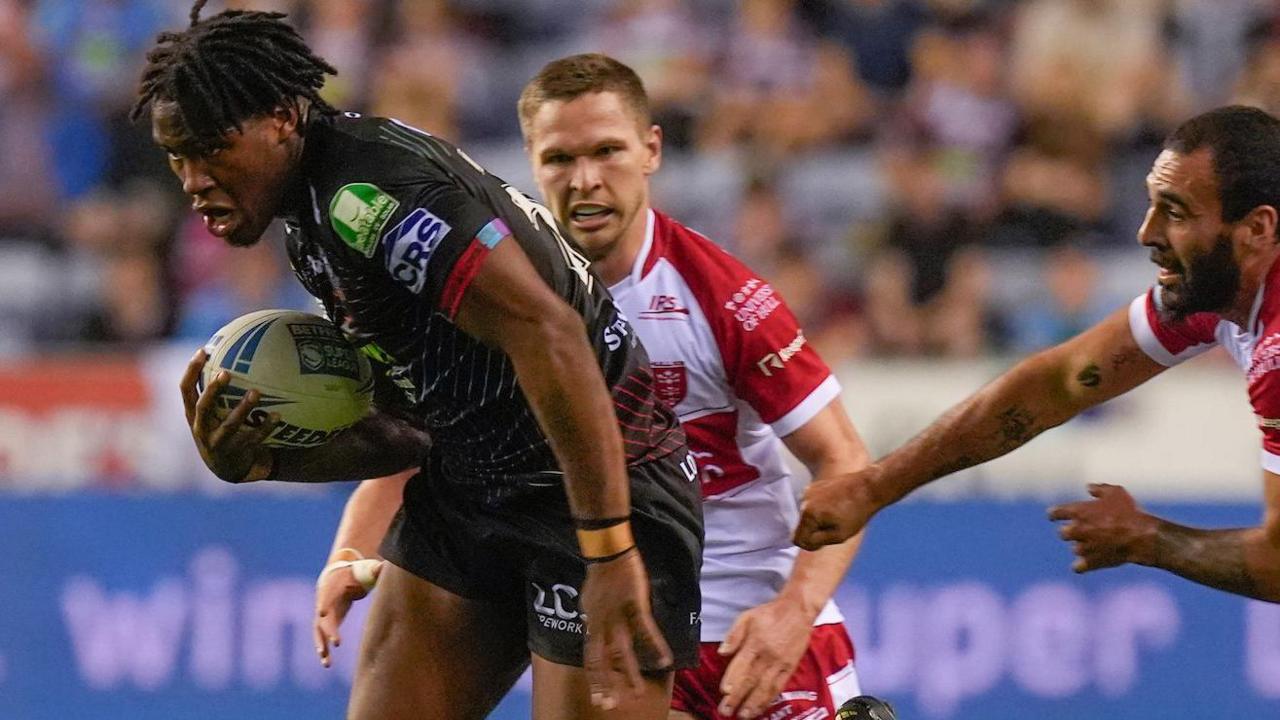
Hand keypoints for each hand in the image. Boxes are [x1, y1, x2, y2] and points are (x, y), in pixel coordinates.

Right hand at [179, 349, 277, 482]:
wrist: (228, 467)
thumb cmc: (221, 428)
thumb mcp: (214, 411)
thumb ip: (219, 389)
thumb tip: (236, 352)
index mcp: (192, 414)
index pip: (185, 389)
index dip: (191, 370)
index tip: (203, 350)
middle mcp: (200, 428)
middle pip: (203, 407)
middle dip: (213, 391)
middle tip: (225, 373)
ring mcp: (217, 443)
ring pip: (229, 425)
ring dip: (242, 408)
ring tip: (256, 392)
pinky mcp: (235, 452)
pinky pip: (253, 438)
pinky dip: (266, 427)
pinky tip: (278, 415)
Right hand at [313, 559, 383, 667]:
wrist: (335, 576)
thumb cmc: (352, 573)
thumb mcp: (361, 570)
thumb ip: (373, 570)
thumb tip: (386, 567)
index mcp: (330, 588)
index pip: (326, 596)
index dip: (324, 603)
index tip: (321, 612)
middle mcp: (323, 603)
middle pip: (323, 618)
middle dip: (328, 630)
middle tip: (336, 642)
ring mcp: (322, 615)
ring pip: (319, 633)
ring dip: (322, 646)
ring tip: (326, 662)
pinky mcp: (325, 624)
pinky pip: (322, 638)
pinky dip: (324, 650)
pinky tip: (327, 664)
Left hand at [581, 548, 672, 710]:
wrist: (608, 551)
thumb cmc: (601, 574)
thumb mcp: (590, 601)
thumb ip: (594, 620)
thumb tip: (594, 632)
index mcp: (592, 623)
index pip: (591, 657)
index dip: (595, 678)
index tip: (598, 699)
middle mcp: (601, 623)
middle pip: (602, 659)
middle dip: (605, 684)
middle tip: (609, 705)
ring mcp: (617, 615)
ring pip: (622, 650)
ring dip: (630, 673)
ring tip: (638, 692)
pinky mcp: (634, 604)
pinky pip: (645, 629)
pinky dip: (655, 645)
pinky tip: (665, 660)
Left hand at [716, 597, 814, 718]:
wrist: (798, 610)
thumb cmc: (770, 613)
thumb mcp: (747, 616)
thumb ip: (734, 635)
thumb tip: (722, 651)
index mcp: (755, 642)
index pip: (741, 665)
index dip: (732, 680)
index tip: (724, 693)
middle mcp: (767, 655)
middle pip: (751, 680)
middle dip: (738, 698)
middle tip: (726, 711)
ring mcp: (780, 663)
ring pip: (765, 687)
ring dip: (753, 703)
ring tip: (744, 715)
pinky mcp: (790, 667)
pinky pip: (779, 686)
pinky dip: (769, 699)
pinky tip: (761, 707)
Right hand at [793, 466, 881, 550]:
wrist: (868, 487)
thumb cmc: (856, 513)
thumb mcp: (838, 536)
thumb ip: (817, 541)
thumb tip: (804, 542)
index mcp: (808, 514)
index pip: (797, 540)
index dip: (811, 545)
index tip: (827, 541)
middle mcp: (803, 501)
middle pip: (802, 527)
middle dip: (816, 531)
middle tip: (837, 527)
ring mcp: (808, 491)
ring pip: (808, 516)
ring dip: (819, 520)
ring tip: (839, 515)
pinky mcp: (814, 486)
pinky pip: (812, 505)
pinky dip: (821, 509)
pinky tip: (837, 506)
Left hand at [1049, 483, 1156, 571]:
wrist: (1141, 536)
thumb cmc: (1129, 512)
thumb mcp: (1116, 492)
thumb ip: (1099, 489)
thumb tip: (1089, 488)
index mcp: (1078, 512)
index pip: (1055, 513)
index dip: (1054, 514)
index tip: (1053, 516)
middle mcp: (1076, 529)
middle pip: (1063, 533)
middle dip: (1072, 532)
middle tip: (1085, 531)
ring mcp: (1082, 547)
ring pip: (1074, 549)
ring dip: (1083, 547)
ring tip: (1099, 545)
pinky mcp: (1090, 562)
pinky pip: (1078, 567)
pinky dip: (1081, 566)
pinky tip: (1085, 564)